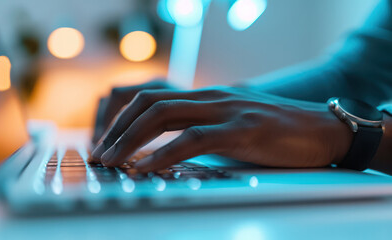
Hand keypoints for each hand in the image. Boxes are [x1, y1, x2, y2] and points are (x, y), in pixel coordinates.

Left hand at [90, 86, 351, 171]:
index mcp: (207, 97)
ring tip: (113, 162)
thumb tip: (172, 149)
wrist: (322, 129)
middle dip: (119, 129)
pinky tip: (146, 169)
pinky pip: (192, 139)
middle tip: (101, 155)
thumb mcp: (232, 126)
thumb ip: (204, 130)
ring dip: (131, 139)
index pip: (153, 99)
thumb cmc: (277, 132)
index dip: (125, 119)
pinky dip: (163, 154)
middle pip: (150, 104)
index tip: (110, 144)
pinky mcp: (241, 130)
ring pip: (164, 116)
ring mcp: (226, 110)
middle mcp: (211, 98)